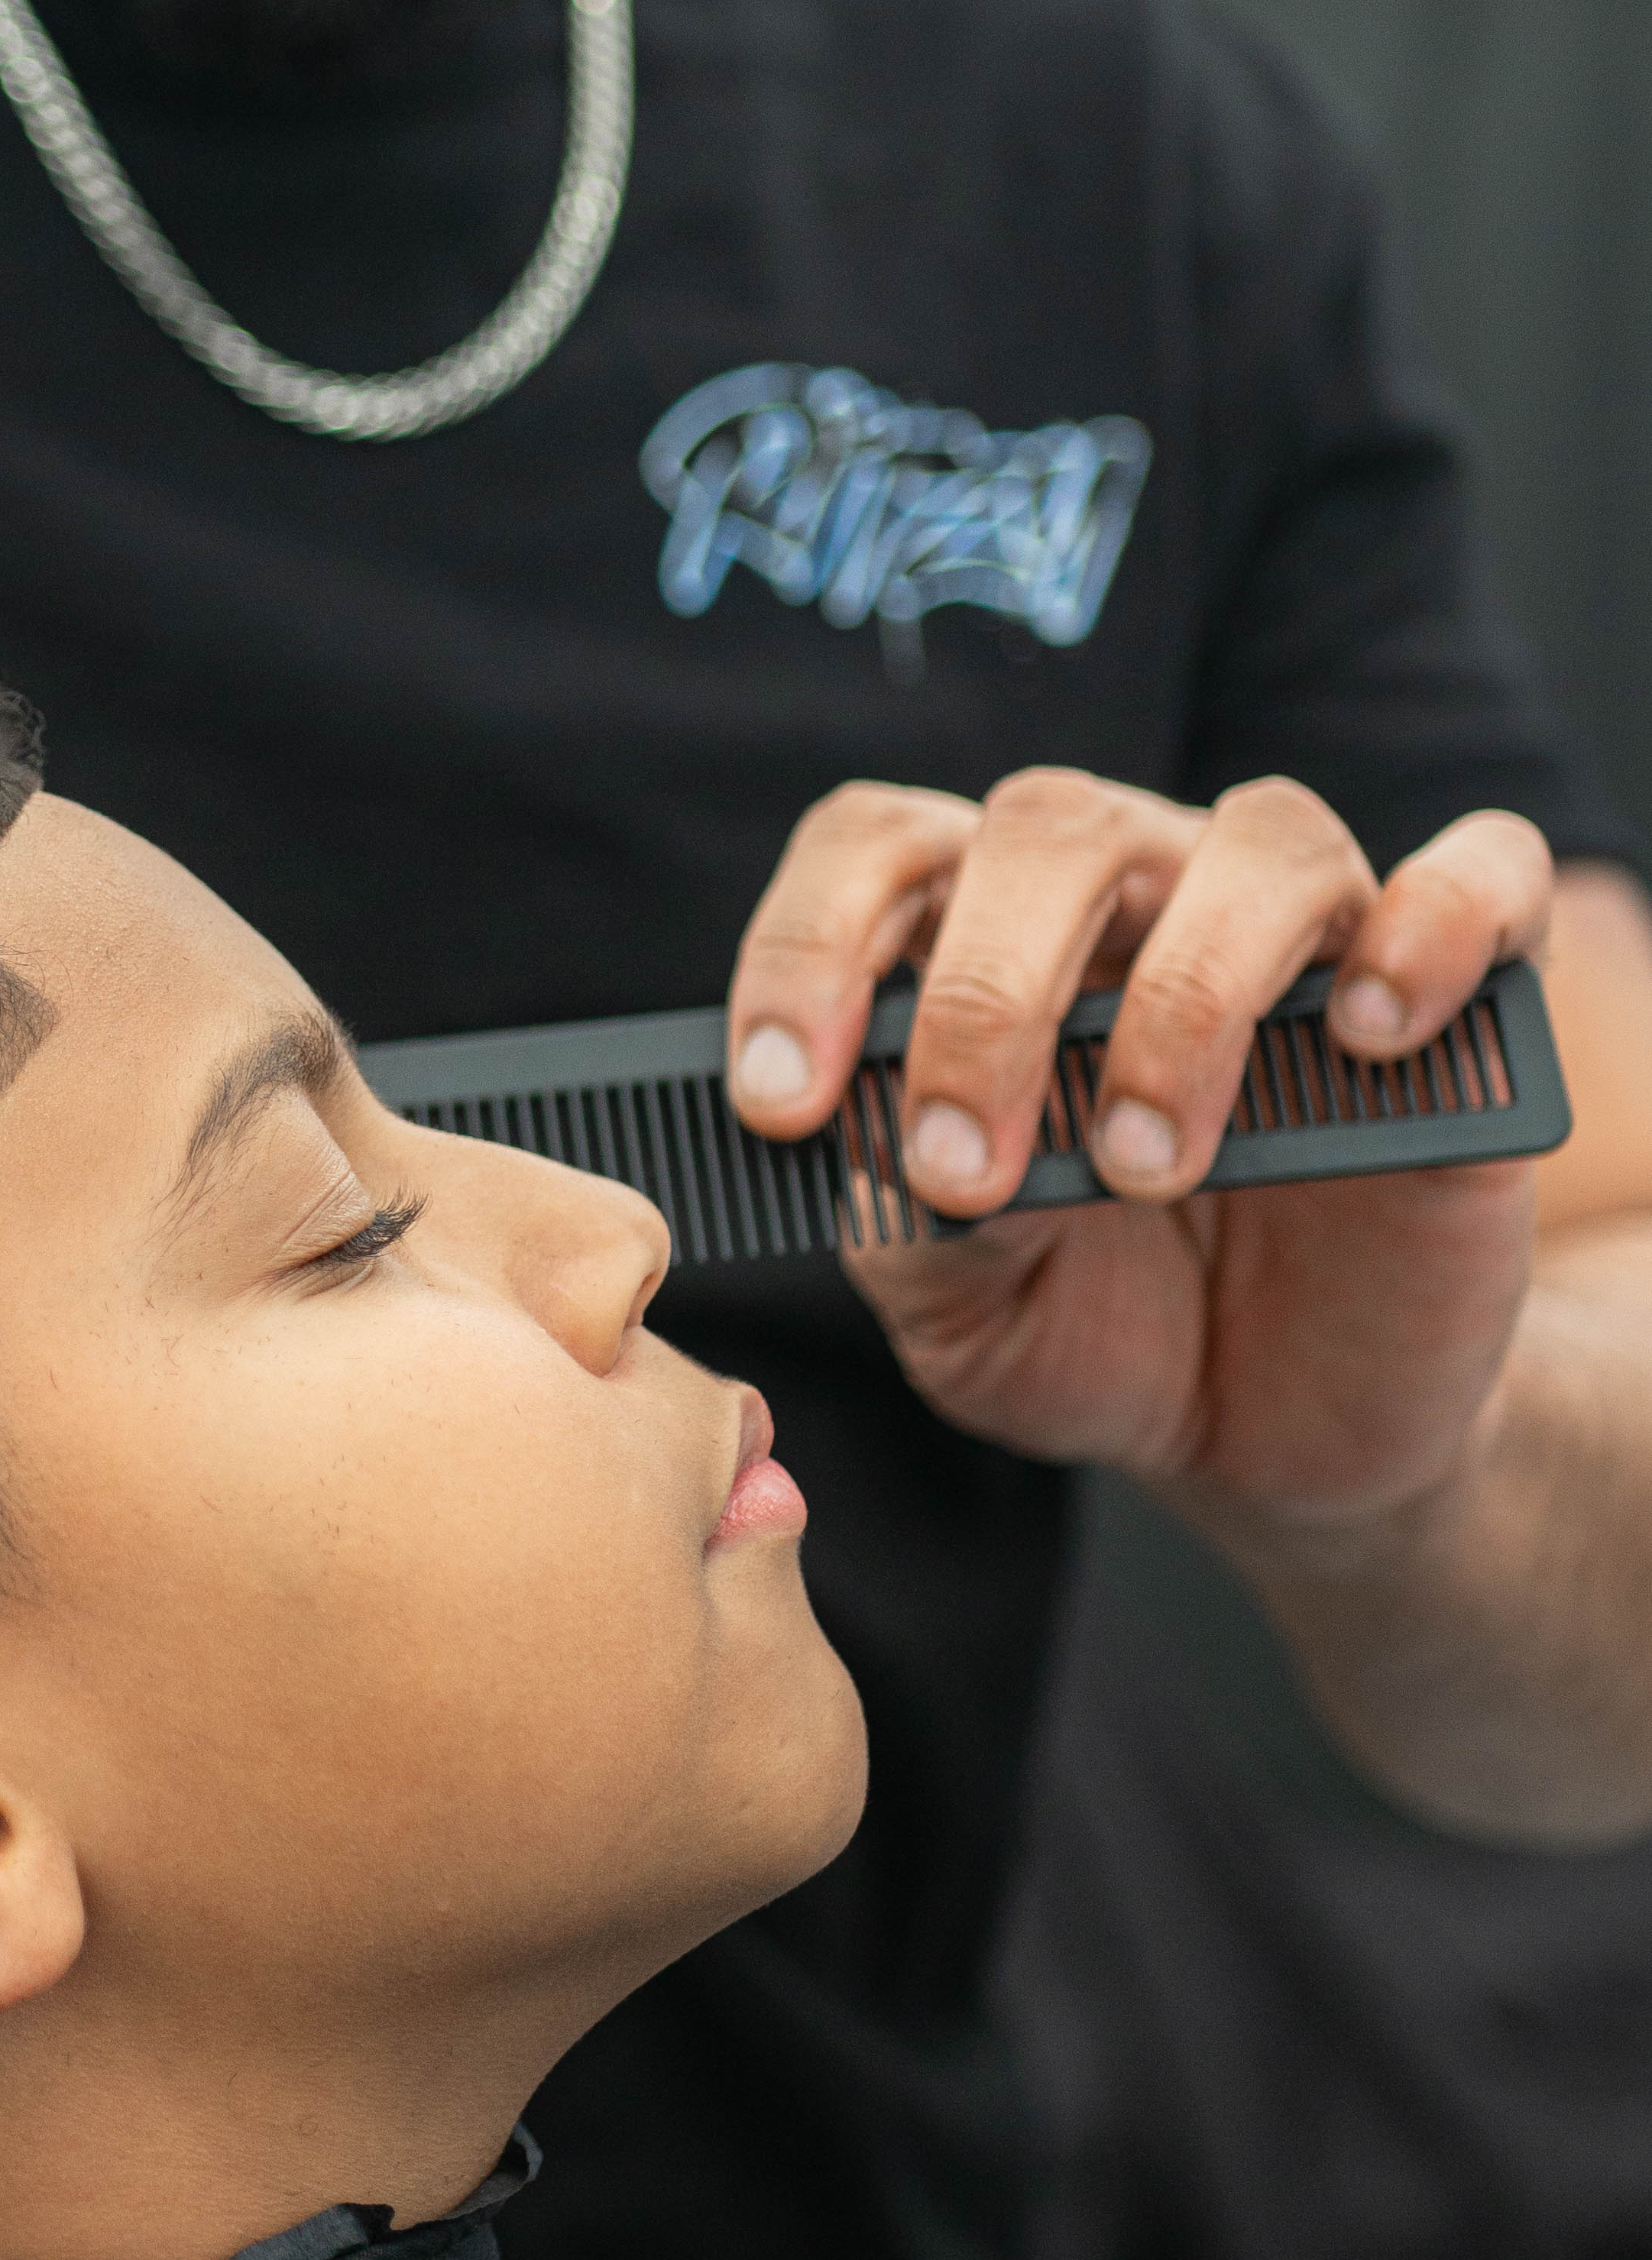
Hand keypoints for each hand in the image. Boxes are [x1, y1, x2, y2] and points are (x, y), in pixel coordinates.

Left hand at [724, 769, 1553, 1523]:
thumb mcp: (965, 1316)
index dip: (810, 947)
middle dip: (985, 993)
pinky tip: (1368, 1027)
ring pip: (1260, 838)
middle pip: (1053, 823)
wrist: (1278, 1436)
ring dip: (1184, 995)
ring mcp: (1304, 933)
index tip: (781, 1096)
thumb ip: (913, 1232)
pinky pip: (1479, 879)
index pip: (880, 850)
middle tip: (971, 1165)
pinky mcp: (1458, 1002)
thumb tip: (896, 1140)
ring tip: (1148, 1160)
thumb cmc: (1096, 1328)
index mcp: (986, 938)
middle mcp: (1140, 894)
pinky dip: (1433, 924)